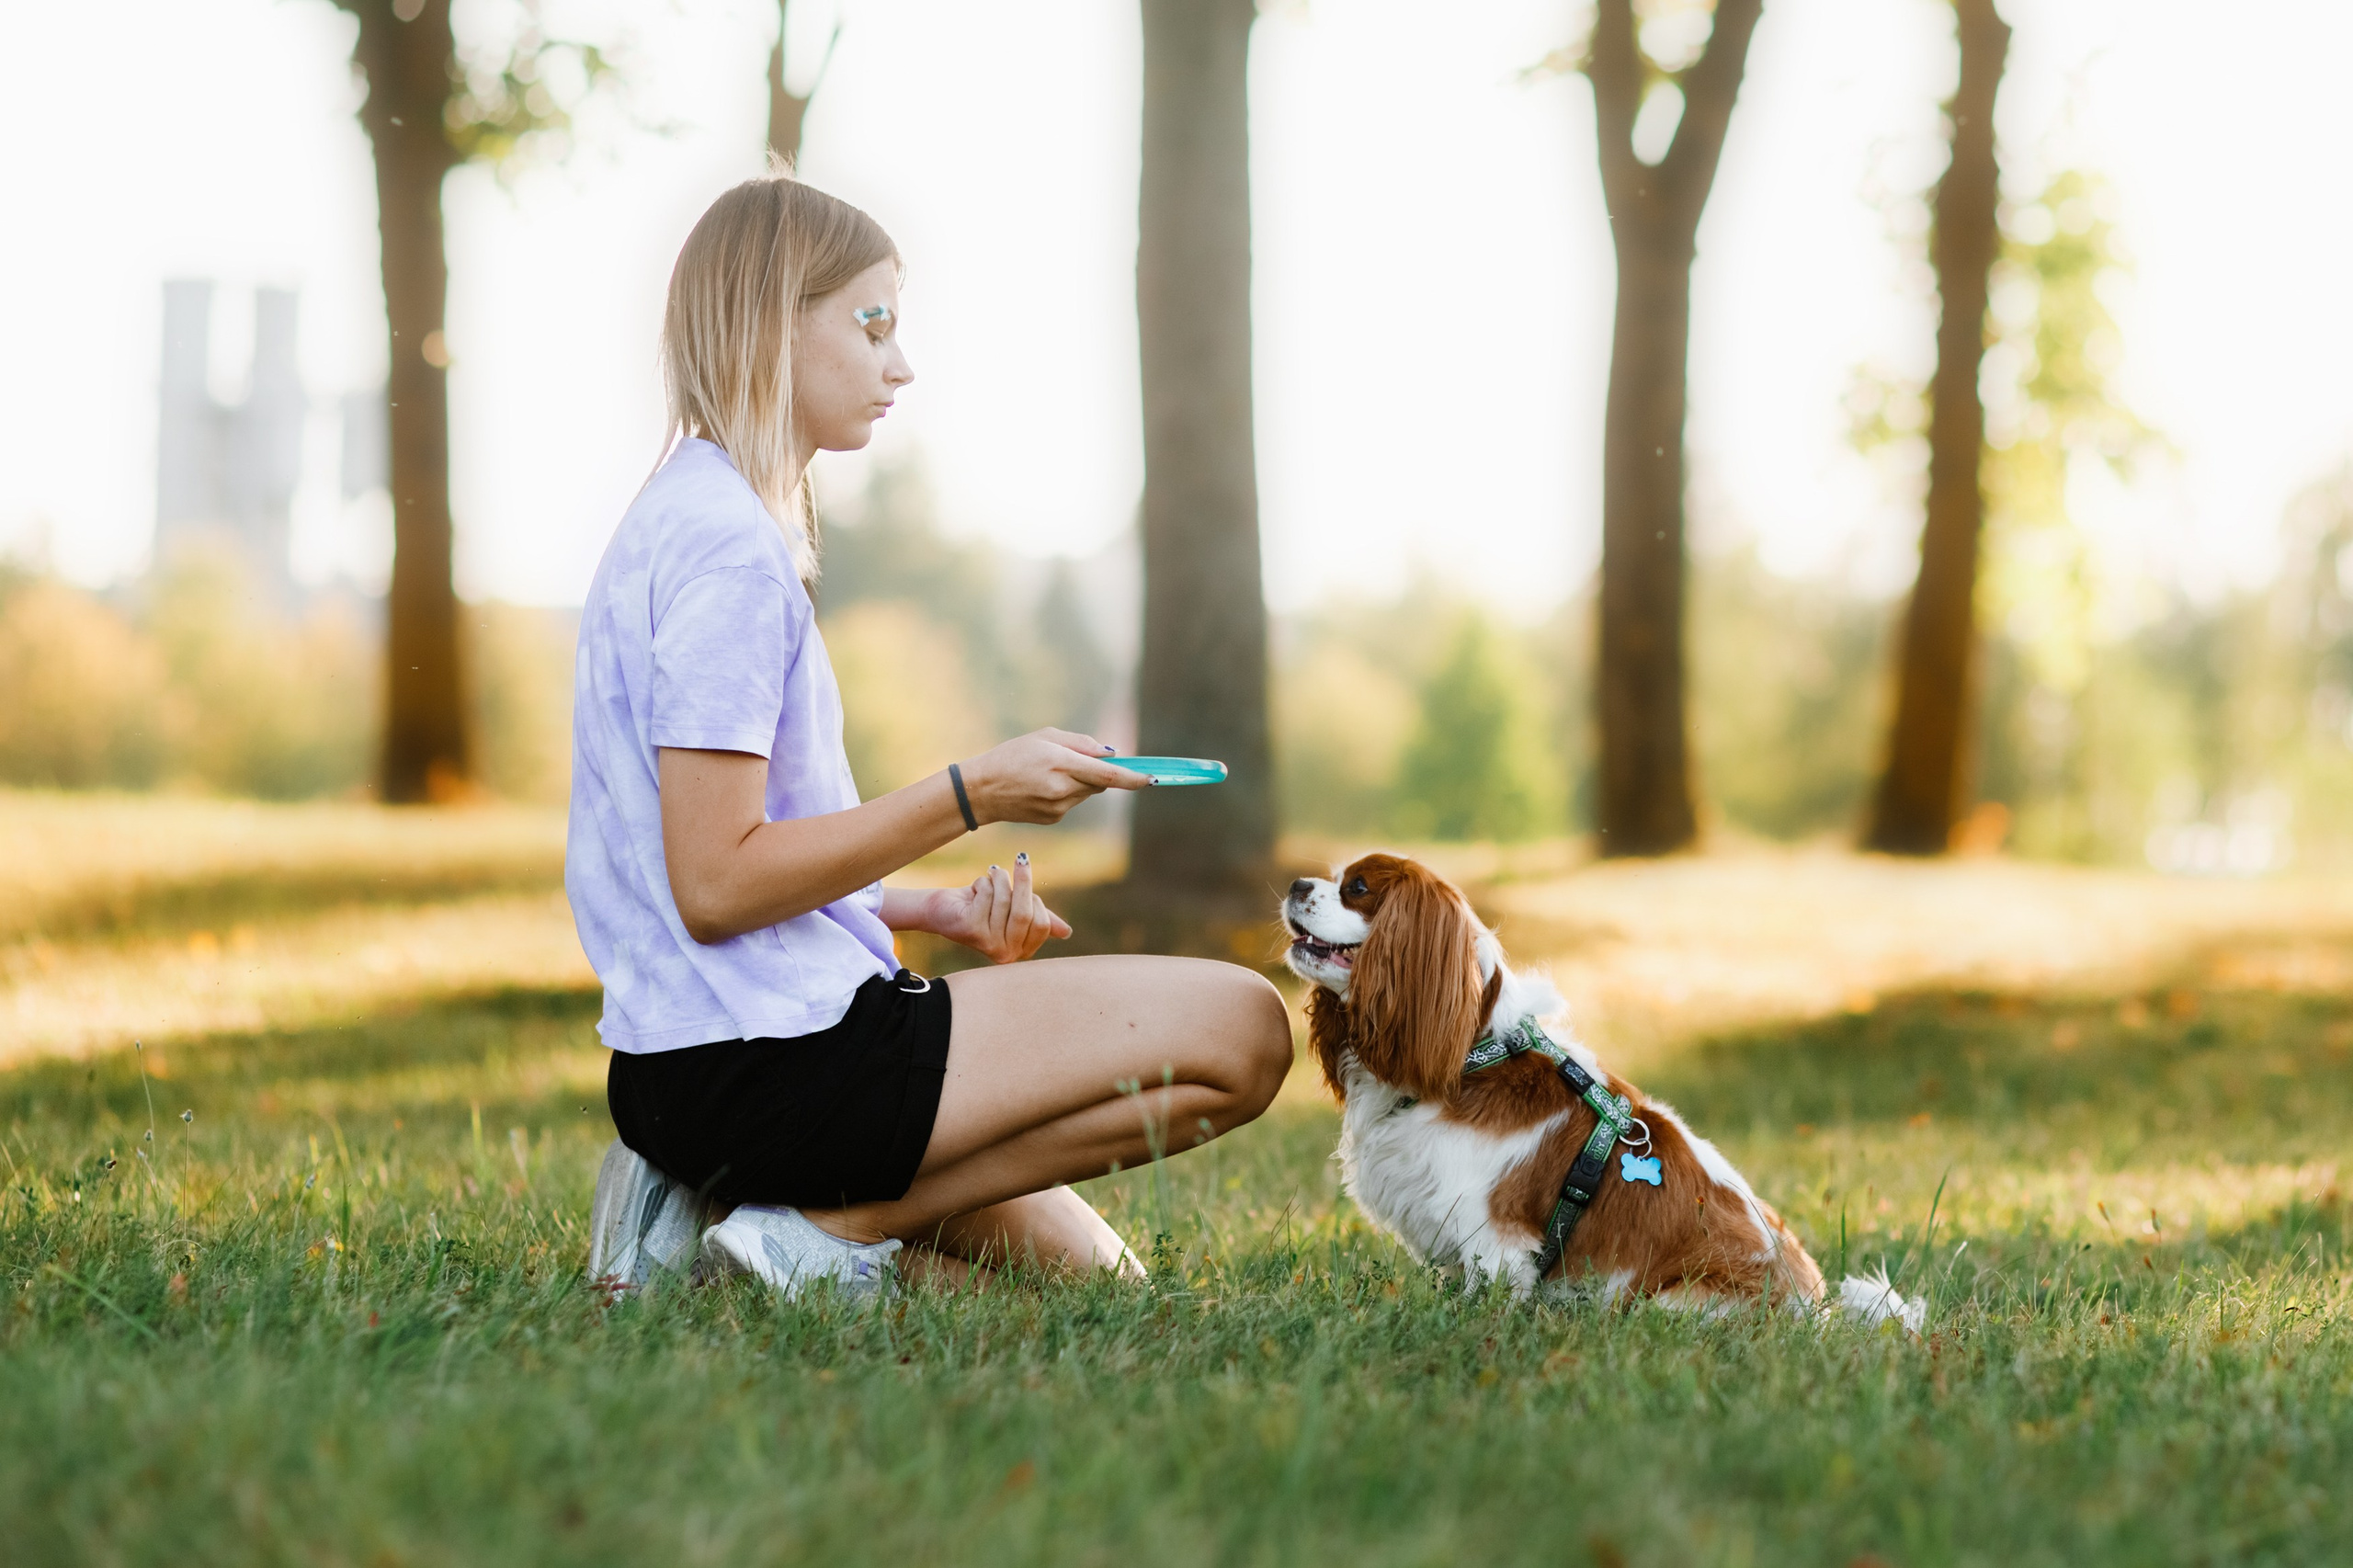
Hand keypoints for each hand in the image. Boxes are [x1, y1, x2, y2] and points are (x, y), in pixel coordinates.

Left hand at [925, 853, 1071, 963]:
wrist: (941, 909)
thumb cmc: (980, 907)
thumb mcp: (1012, 911)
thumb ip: (1037, 919)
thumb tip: (1066, 932)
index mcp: (1019, 952)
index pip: (1042, 924)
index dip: (1035, 900)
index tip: (1025, 888)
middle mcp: (1005, 954)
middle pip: (1025, 913)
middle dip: (1024, 881)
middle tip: (1021, 858)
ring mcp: (987, 944)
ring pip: (1005, 900)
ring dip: (999, 879)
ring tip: (991, 873)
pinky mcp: (971, 929)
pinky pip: (988, 896)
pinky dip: (982, 883)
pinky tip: (973, 888)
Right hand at [956, 729, 1145, 826]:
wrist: (980, 791)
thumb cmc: (1011, 755)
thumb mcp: (1045, 736)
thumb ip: (1081, 743)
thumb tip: (1110, 753)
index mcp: (1061, 764)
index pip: (1108, 774)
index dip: (1133, 778)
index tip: (1152, 778)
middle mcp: (1062, 789)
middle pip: (1101, 782)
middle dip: (1101, 772)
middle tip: (1080, 760)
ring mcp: (1058, 808)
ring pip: (1087, 792)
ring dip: (1082, 781)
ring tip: (1051, 772)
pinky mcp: (1054, 818)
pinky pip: (1073, 802)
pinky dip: (1068, 792)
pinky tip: (1043, 786)